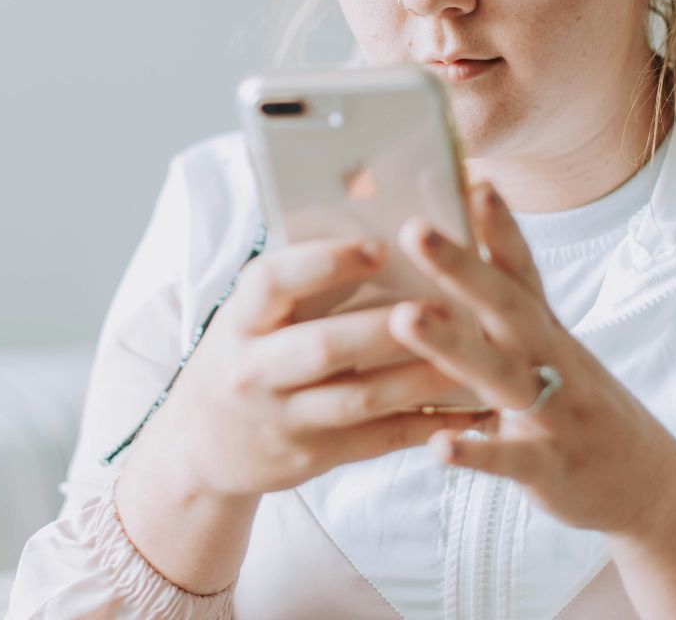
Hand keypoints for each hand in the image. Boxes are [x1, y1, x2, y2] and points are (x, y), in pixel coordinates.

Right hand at [132, 234, 497, 502]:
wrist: (200, 447)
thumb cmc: (243, 356)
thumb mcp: (248, 316)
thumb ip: (299, 282)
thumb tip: (373, 218)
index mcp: (238, 320)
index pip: (272, 281)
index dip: (324, 262)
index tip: (377, 245)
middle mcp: (253, 371)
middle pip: (325, 346)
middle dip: (389, 326)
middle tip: (448, 302)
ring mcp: (282, 420)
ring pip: (361, 398)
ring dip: (422, 375)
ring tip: (475, 350)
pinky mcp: (312, 458)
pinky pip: (379, 440)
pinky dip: (429, 424)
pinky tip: (473, 410)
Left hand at [387, 181, 675, 536]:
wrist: (650, 486)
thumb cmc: (578, 408)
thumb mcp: (548, 356)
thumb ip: (499, 318)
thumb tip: (443, 266)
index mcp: (546, 332)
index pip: (522, 270)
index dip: (499, 226)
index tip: (472, 177)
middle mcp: (554, 363)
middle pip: (507, 307)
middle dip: (461, 266)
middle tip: (414, 228)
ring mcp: (557, 415)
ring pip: (503, 375)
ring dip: (453, 346)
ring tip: (406, 317)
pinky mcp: (552, 470)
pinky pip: (512, 459)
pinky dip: (478, 452)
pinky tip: (440, 445)